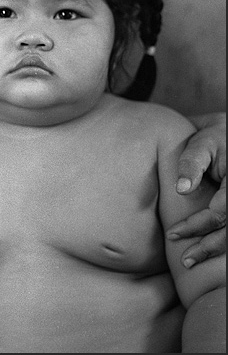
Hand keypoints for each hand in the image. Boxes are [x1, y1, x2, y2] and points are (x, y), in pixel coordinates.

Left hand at [166, 112, 225, 266]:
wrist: (226, 135)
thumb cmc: (211, 141)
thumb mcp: (200, 146)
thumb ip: (190, 165)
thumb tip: (181, 189)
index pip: (221, 213)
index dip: (197, 226)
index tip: (172, 233)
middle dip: (209, 247)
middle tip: (185, 260)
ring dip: (217, 250)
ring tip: (193, 260)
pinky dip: (223, 242)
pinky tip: (208, 250)